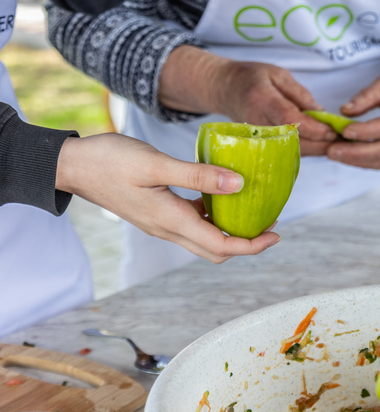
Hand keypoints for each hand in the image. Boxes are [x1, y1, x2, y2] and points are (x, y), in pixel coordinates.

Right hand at [56, 133, 280, 263]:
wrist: (70, 166)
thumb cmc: (109, 161)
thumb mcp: (156, 163)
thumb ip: (198, 175)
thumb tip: (239, 184)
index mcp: (171, 221)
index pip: (221, 246)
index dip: (253, 245)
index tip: (276, 234)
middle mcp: (167, 229)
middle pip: (215, 250)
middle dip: (247, 243)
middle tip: (271, 226)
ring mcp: (160, 223)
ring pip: (203, 239)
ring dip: (230, 231)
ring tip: (253, 211)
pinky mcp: (156, 213)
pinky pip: (191, 224)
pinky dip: (212, 217)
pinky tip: (222, 196)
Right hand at [159, 46, 336, 155]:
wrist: (224, 89)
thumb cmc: (251, 77)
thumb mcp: (277, 74)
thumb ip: (299, 94)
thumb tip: (321, 113)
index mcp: (262, 100)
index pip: (289, 119)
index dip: (313, 127)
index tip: (333, 130)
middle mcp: (259, 123)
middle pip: (294, 141)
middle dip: (322, 143)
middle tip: (348, 142)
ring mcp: (259, 138)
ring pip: (293, 151)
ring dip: (319, 150)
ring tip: (342, 145)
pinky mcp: (263, 146)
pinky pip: (288, 152)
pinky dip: (309, 150)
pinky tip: (326, 146)